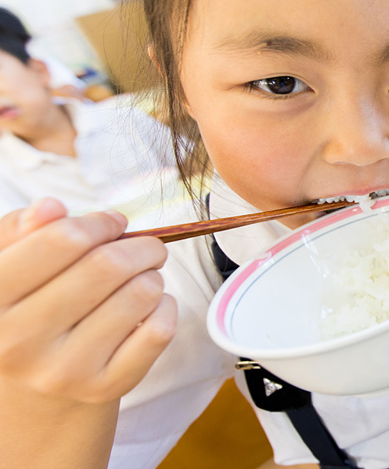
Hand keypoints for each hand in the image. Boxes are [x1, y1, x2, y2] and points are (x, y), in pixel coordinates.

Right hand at [0, 198, 176, 403]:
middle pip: (107, 265)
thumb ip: (22, 231)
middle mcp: (19, 341)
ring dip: (152, 276)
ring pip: (140, 294)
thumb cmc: (29, 309)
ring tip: (143, 278)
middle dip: (139, 245)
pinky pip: (159, 329)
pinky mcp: (103, 388)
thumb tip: (50, 208)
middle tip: (146, 246)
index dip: (98, 223)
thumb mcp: (10, 267)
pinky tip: (150, 307)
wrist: (39, 387)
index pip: (61, 239)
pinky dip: (165, 307)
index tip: (113, 224)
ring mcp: (62, 370)